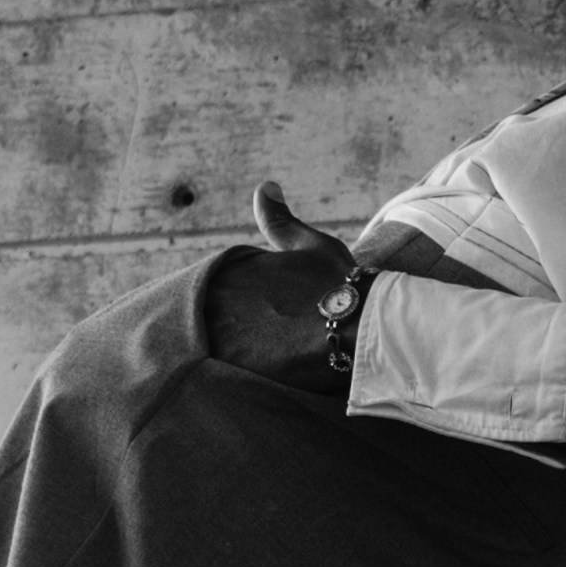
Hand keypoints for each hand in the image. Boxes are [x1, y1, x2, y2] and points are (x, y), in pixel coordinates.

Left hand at [203, 182, 359, 394]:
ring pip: (208, 349)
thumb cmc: (337, 285)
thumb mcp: (308, 245)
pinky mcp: (228, 368)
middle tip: (264, 341)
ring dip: (227, 354)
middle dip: (227, 328)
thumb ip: (279, 220)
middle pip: (208, 319)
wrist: (357, 328)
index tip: (259, 316)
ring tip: (263, 363)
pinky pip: (216, 376)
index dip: (237, 306)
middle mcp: (215, 299)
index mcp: (228, 270)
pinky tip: (258, 379)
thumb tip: (265, 187)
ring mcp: (217, 334)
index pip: (213, 290)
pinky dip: (230, 378)